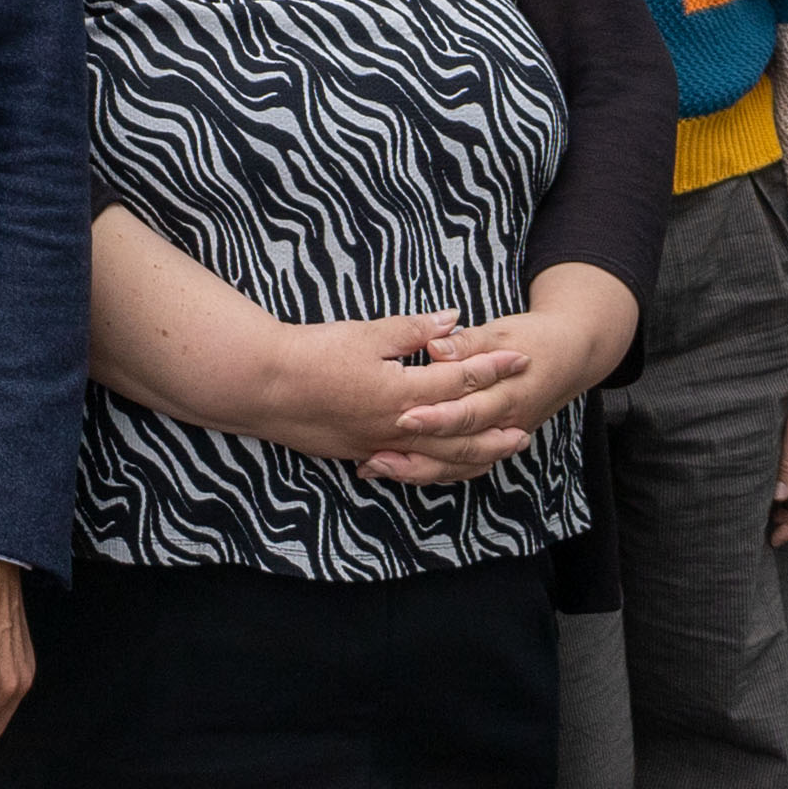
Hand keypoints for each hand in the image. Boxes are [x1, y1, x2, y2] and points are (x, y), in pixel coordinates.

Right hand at [230, 310, 534, 465]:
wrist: (262, 386)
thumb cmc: (311, 354)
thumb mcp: (366, 333)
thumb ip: (414, 330)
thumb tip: (453, 320)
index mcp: (403, 392)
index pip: (460, 380)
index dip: (493, 368)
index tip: (520, 359)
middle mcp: (397, 426)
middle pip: (460, 432)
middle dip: (494, 429)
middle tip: (525, 429)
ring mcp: (378, 444)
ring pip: (437, 458)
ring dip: (472, 456)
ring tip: (495, 453)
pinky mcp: (359, 452)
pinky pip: (409, 467)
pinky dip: (434, 467)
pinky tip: (441, 465)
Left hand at [381, 263, 642, 491]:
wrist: (573, 355)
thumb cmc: (535, 338)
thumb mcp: (502, 331)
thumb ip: (467, 343)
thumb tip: (436, 347)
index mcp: (508, 394)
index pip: (468, 412)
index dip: (435, 417)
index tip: (402, 417)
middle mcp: (505, 424)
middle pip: (459, 447)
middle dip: (416, 452)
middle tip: (376, 455)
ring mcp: (500, 437)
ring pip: (459, 465)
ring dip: (418, 470)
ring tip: (376, 467)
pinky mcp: (493, 443)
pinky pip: (462, 466)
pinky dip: (432, 471)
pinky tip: (399, 469)